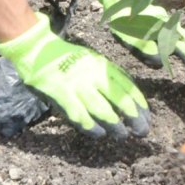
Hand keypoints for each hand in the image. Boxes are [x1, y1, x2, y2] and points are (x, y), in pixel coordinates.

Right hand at [0, 23, 150, 139]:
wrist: (36, 48)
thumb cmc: (68, 58)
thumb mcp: (94, 60)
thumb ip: (109, 74)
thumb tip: (129, 94)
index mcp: (103, 65)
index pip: (128, 86)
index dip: (140, 103)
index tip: (148, 116)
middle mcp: (93, 74)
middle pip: (120, 99)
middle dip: (134, 117)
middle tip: (142, 131)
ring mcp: (77, 84)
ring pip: (102, 109)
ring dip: (114, 125)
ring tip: (122, 136)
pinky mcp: (60, 94)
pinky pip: (79, 114)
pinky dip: (90, 126)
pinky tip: (99, 134)